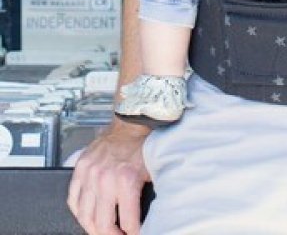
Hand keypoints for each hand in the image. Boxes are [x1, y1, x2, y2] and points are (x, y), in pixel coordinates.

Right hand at [67, 119, 149, 234]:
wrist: (128, 125)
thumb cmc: (140, 147)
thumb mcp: (151, 173)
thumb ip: (146, 197)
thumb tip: (149, 219)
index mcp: (126, 181)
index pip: (128, 222)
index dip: (133, 234)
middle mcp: (105, 180)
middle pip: (103, 225)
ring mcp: (89, 175)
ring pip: (85, 216)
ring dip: (93, 229)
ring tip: (103, 231)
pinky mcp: (80, 170)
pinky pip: (73, 199)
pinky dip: (79, 212)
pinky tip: (87, 216)